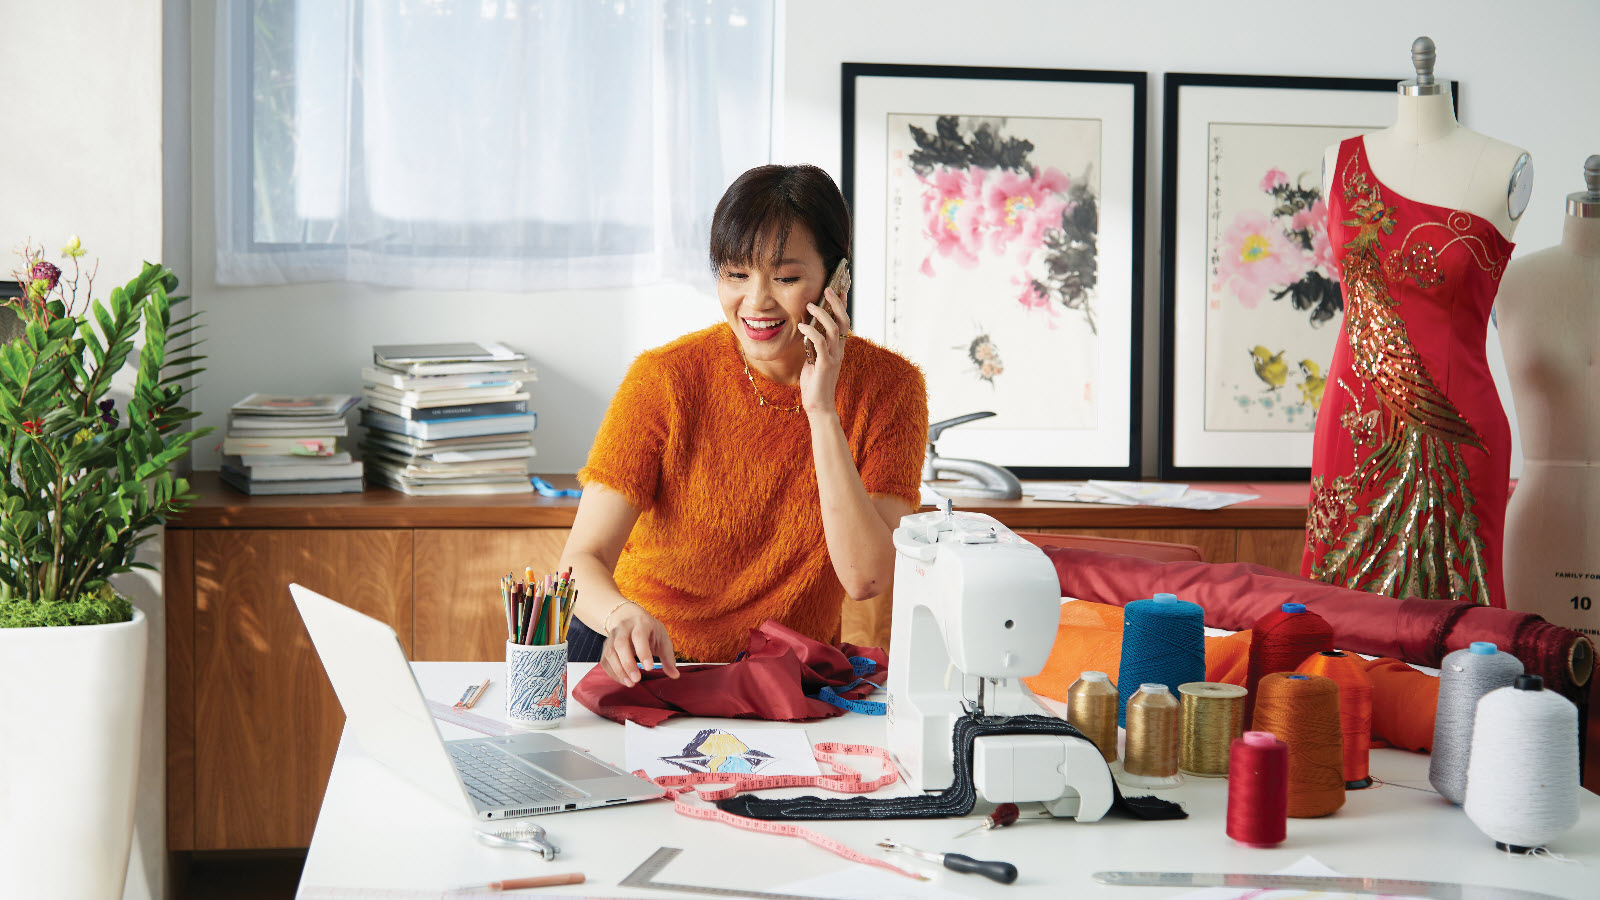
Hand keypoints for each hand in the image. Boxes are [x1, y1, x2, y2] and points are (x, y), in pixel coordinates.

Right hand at [600, 601, 680, 685]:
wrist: (627, 616)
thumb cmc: (649, 630)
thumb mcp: (662, 638)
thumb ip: (668, 657)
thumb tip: (675, 675)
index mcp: (641, 623)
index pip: (639, 636)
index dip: (643, 652)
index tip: (649, 668)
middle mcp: (624, 628)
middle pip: (621, 644)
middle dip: (628, 663)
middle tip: (637, 680)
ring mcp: (612, 636)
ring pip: (610, 653)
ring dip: (619, 670)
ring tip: (630, 683)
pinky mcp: (606, 646)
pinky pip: (605, 660)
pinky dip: (613, 672)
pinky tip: (623, 681)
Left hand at [797, 286, 849, 415]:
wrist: (818, 405)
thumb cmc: (814, 382)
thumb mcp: (814, 358)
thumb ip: (814, 343)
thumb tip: (807, 324)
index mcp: (838, 348)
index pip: (844, 322)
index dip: (843, 305)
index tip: (840, 289)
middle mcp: (839, 350)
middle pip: (843, 321)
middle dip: (836, 303)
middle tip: (828, 288)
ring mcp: (834, 357)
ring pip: (833, 329)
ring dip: (822, 314)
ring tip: (810, 305)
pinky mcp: (824, 364)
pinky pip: (820, 343)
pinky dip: (811, 332)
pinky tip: (802, 326)